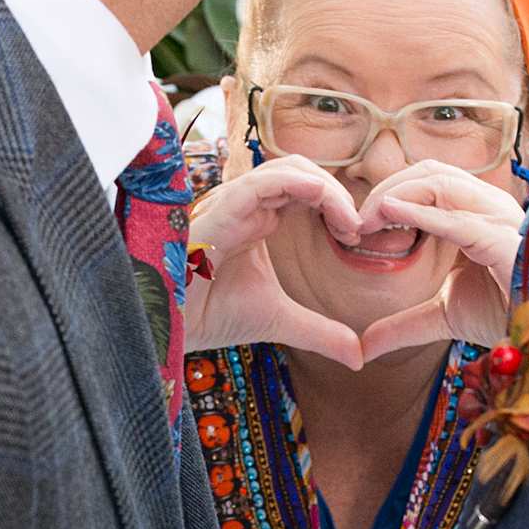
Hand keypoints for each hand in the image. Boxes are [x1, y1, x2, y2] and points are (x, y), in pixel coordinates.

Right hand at [185, 157, 365, 369]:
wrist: (169, 328)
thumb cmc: (209, 315)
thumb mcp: (279, 321)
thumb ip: (320, 333)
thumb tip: (359, 357)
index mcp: (260, 219)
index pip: (306, 189)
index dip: (337, 203)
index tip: (355, 237)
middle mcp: (248, 205)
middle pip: (301, 171)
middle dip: (336, 192)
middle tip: (356, 228)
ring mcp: (233, 204)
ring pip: (286, 170)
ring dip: (325, 189)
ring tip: (347, 222)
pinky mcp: (220, 211)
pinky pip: (261, 183)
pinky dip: (297, 184)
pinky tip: (322, 199)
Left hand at [354, 164, 525, 362]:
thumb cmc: (506, 316)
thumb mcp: (443, 318)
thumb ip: (404, 325)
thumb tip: (362, 348)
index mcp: (476, 213)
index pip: (427, 181)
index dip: (389, 194)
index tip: (356, 224)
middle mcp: (489, 206)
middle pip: (429, 173)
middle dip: (386, 189)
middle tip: (354, 221)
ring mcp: (498, 217)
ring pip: (439, 183)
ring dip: (394, 196)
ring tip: (365, 220)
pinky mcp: (501, 239)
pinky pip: (456, 218)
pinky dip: (419, 212)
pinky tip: (389, 214)